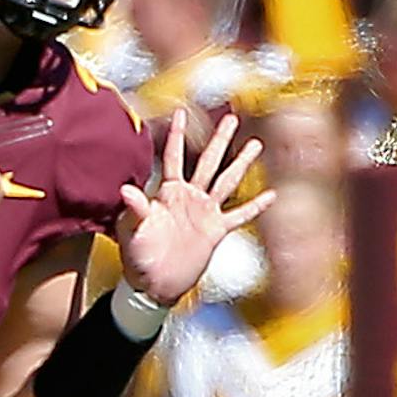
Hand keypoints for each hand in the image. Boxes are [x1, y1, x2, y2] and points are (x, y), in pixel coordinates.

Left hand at [118, 111, 272, 307]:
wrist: (154, 285)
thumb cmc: (138, 258)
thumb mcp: (133, 232)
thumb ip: (135, 210)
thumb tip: (125, 189)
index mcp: (167, 193)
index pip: (173, 157)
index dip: (177, 135)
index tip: (181, 111)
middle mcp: (188, 197)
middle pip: (207, 162)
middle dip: (219, 140)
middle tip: (231, 118)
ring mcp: (204, 213)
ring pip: (226, 181)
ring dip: (240, 163)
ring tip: (255, 144)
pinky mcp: (216, 231)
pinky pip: (239, 215)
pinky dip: (255, 206)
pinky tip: (271, 195)